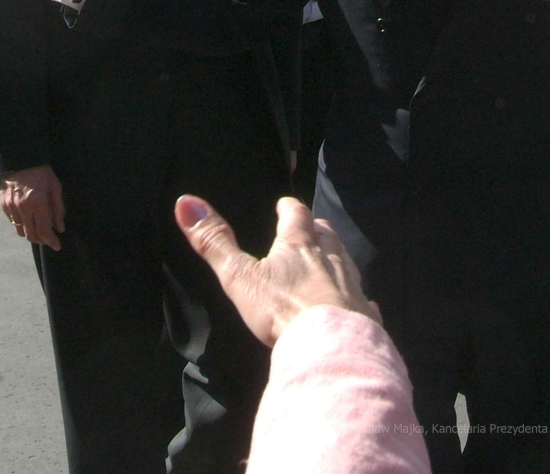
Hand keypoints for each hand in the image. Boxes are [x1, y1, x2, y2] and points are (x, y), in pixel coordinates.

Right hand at [0, 165, 64, 250]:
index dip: (51, 241)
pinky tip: (28, 219)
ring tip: (39, 230)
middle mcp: (23, 208)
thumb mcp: (55, 187)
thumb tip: (60, 228)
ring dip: (30, 233)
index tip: (57, 246)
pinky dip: (21, 224)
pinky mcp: (3, 204)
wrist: (20, 159)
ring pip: (20, 230)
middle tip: (49, 240)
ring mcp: (11, 207)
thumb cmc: (41, 172)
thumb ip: (59, 209)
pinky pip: (13, 221)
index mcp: (38, 203)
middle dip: (41, 240)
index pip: (44, 230)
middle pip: (31, 234)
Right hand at [175, 195, 380, 346]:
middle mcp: (330, 259)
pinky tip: (358, 306)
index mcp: (300, 245)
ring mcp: (351, 287)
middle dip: (317, 230)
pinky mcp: (365, 316)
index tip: (285, 204)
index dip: (290, 208)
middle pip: (326, 235)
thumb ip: (214, 242)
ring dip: (336, 259)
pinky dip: (357, 300)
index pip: (296, 214)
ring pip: (345, 263)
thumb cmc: (283, 309)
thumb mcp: (240, 276)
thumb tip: (185, 202)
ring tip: (329, 262)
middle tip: (310, 230)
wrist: (331, 347)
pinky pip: (363, 303)